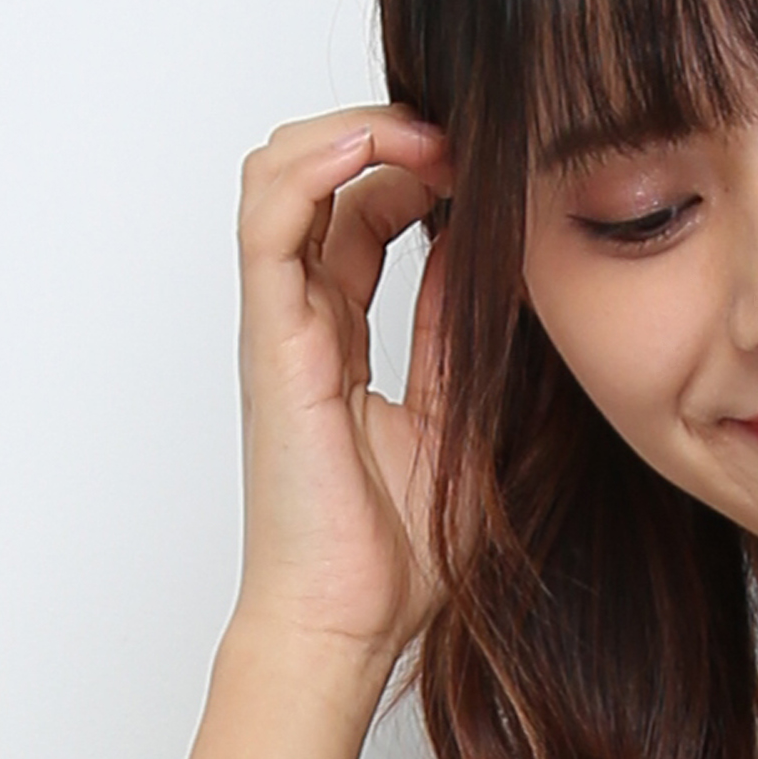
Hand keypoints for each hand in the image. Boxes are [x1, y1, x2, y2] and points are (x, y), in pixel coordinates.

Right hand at [230, 106, 457, 669]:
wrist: (345, 627)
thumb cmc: (391, 559)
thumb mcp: (458, 422)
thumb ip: (461, 338)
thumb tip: (487, 258)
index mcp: (336, 341)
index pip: (360, 218)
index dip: (415, 172)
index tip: (485, 168)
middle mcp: (298, 322)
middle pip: (317, 179)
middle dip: (385, 135)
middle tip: (462, 139)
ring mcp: (277, 325)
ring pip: (281, 174)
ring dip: (351, 132)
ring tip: (426, 136)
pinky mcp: (270, 337)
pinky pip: (271, 214)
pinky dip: (317, 160)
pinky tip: (379, 146)